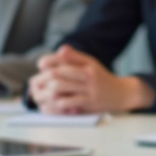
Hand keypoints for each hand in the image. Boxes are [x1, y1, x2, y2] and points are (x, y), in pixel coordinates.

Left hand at [28, 45, 152, 113]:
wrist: (122, 94)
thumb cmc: (102, 79)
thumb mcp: (91, 64)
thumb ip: (75, 57)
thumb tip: (60, 50)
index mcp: (87, 62)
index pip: (62, 58)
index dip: (48, 60)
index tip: (41, 65)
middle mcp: (87, 74)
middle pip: (57, 72)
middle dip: (41, 78)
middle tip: (33, 83)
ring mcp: (88, 89)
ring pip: (59, 87)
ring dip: (45, 92)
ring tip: (39, 95)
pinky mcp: (89, 103)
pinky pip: (67, 103)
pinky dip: (55, 104)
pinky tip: (51, 105)